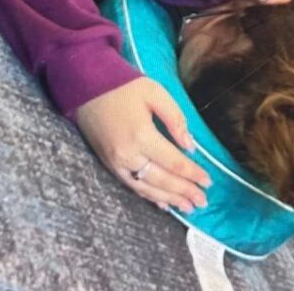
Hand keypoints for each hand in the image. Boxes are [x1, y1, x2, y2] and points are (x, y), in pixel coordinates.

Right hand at [76, 76, 211, 212]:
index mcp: (142, 135)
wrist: (85, 87)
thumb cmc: (123, 86)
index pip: (173, 162)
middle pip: (162, 180)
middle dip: (184, 191)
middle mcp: (128, 155)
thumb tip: (190, 146)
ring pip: (147, 188)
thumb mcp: (155, 93)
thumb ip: (175, 118)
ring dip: (169, 199)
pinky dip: (149, 197)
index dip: (192, 174)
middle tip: (203, 201)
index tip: (208, 181)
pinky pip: (131, 186)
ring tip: (188, 207)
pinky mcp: (108, 164)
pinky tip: (162, 203)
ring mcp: (116, 162)